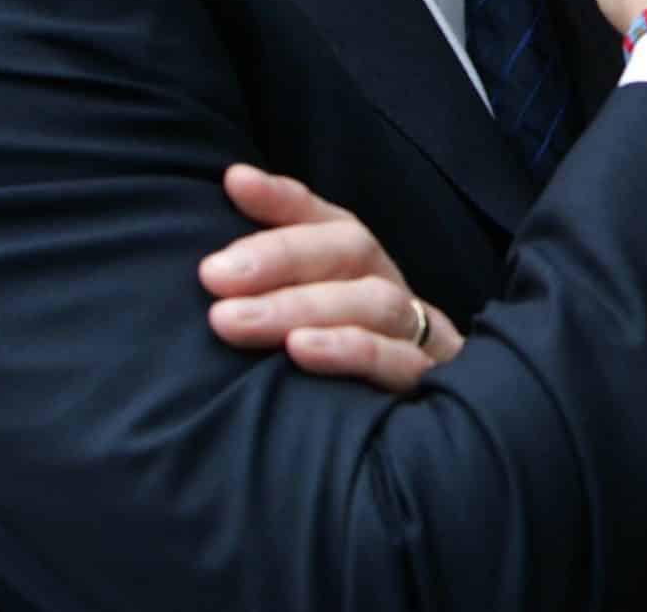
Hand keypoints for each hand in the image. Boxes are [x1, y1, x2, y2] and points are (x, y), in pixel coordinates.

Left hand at [198, 164, 463, 392]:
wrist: (428, 463)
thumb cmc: (340, 386)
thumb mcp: (303, 330)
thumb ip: (266, 286)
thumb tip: (222, 210)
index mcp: (365, 275)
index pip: (329, 222)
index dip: (283, 200)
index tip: (234, 183)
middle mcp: (394, 296)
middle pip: (353, 252)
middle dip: (281, 258)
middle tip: (213, 276)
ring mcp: (420, 341)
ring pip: (375, 303)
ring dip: (304, 306)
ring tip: (236, 321)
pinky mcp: (433, 389)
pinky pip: (403, 363)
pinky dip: (353, 351)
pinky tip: (302, 352)